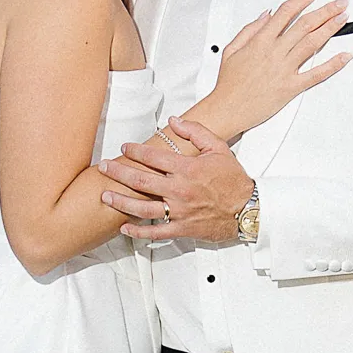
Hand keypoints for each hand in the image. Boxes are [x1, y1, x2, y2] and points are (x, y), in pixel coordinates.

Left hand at [100, 117, 252, 245]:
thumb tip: (175, 120)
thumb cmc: (233, 180)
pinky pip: (156, 232)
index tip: (124, 148)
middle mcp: (180, 191)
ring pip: (143, 208)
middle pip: (141, 181)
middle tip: (104, 167)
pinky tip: (124, 227)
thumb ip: (196, 132)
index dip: (135, 151)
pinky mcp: (182, 229)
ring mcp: (180, 212)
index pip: (154, 157)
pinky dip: (138, 232)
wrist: (248, 209)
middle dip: (119, 172)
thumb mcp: (219, 148)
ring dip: (121, 201)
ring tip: (105, 195)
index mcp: (188, 169)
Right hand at [197, 0, 351, 140]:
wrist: (227, 109)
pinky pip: (316, 74)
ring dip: (331, 28)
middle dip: (326, 10)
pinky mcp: (291, 87)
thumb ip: (249, 30)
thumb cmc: (228, 84)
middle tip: (340, 3)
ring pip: (313, 43)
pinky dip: (333, 64)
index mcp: (260, 41)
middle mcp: (275, 52)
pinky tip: (345, 55)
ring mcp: (285, 69)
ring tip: (343, 19)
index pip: (286, 12)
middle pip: (305, 24)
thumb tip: (266, 15)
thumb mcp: (231, 50)